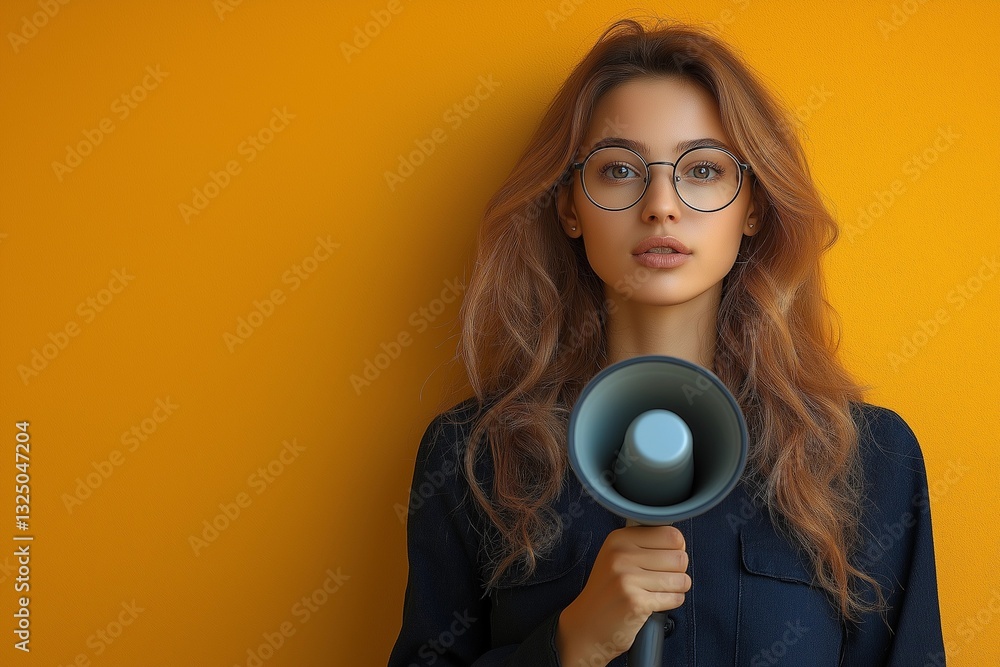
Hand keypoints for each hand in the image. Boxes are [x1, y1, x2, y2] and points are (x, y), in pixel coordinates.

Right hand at [554, 525, 689, 665]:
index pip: (671, 535)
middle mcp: (621, 555)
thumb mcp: (618, 557)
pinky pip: (675, 598)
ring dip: (677, 588)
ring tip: (659, 591)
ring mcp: (627, 579)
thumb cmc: (609, 591)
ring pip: (681, 579)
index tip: (666, 559)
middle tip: (663, 579)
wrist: (587, 624)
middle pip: (679, 557)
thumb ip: (645, 545)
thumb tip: (679, 542)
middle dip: (678, 571)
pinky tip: (655, 603)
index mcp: (619, 539)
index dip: (676, 549)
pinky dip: (672, 602)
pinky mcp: (636, 602)